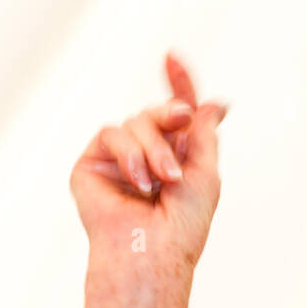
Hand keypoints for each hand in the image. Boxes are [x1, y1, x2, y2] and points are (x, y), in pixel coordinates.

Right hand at [69, 51, 228, 270]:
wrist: (152, 251)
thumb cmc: (183, 223)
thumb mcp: (206, 171)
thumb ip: (204, 133)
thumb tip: (214, 102)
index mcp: (178, 155)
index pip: (178, 112)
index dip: (178, 84)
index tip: (172, 57)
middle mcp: (148, 153)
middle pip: (159, 110)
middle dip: (172, 114)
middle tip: (182, 121)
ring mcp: (119, 157)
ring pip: (136, 120)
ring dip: (155, 147)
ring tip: (163, 179)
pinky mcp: (93, 163)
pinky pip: (112, 133)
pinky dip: (131, 154)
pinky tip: (140, 182)